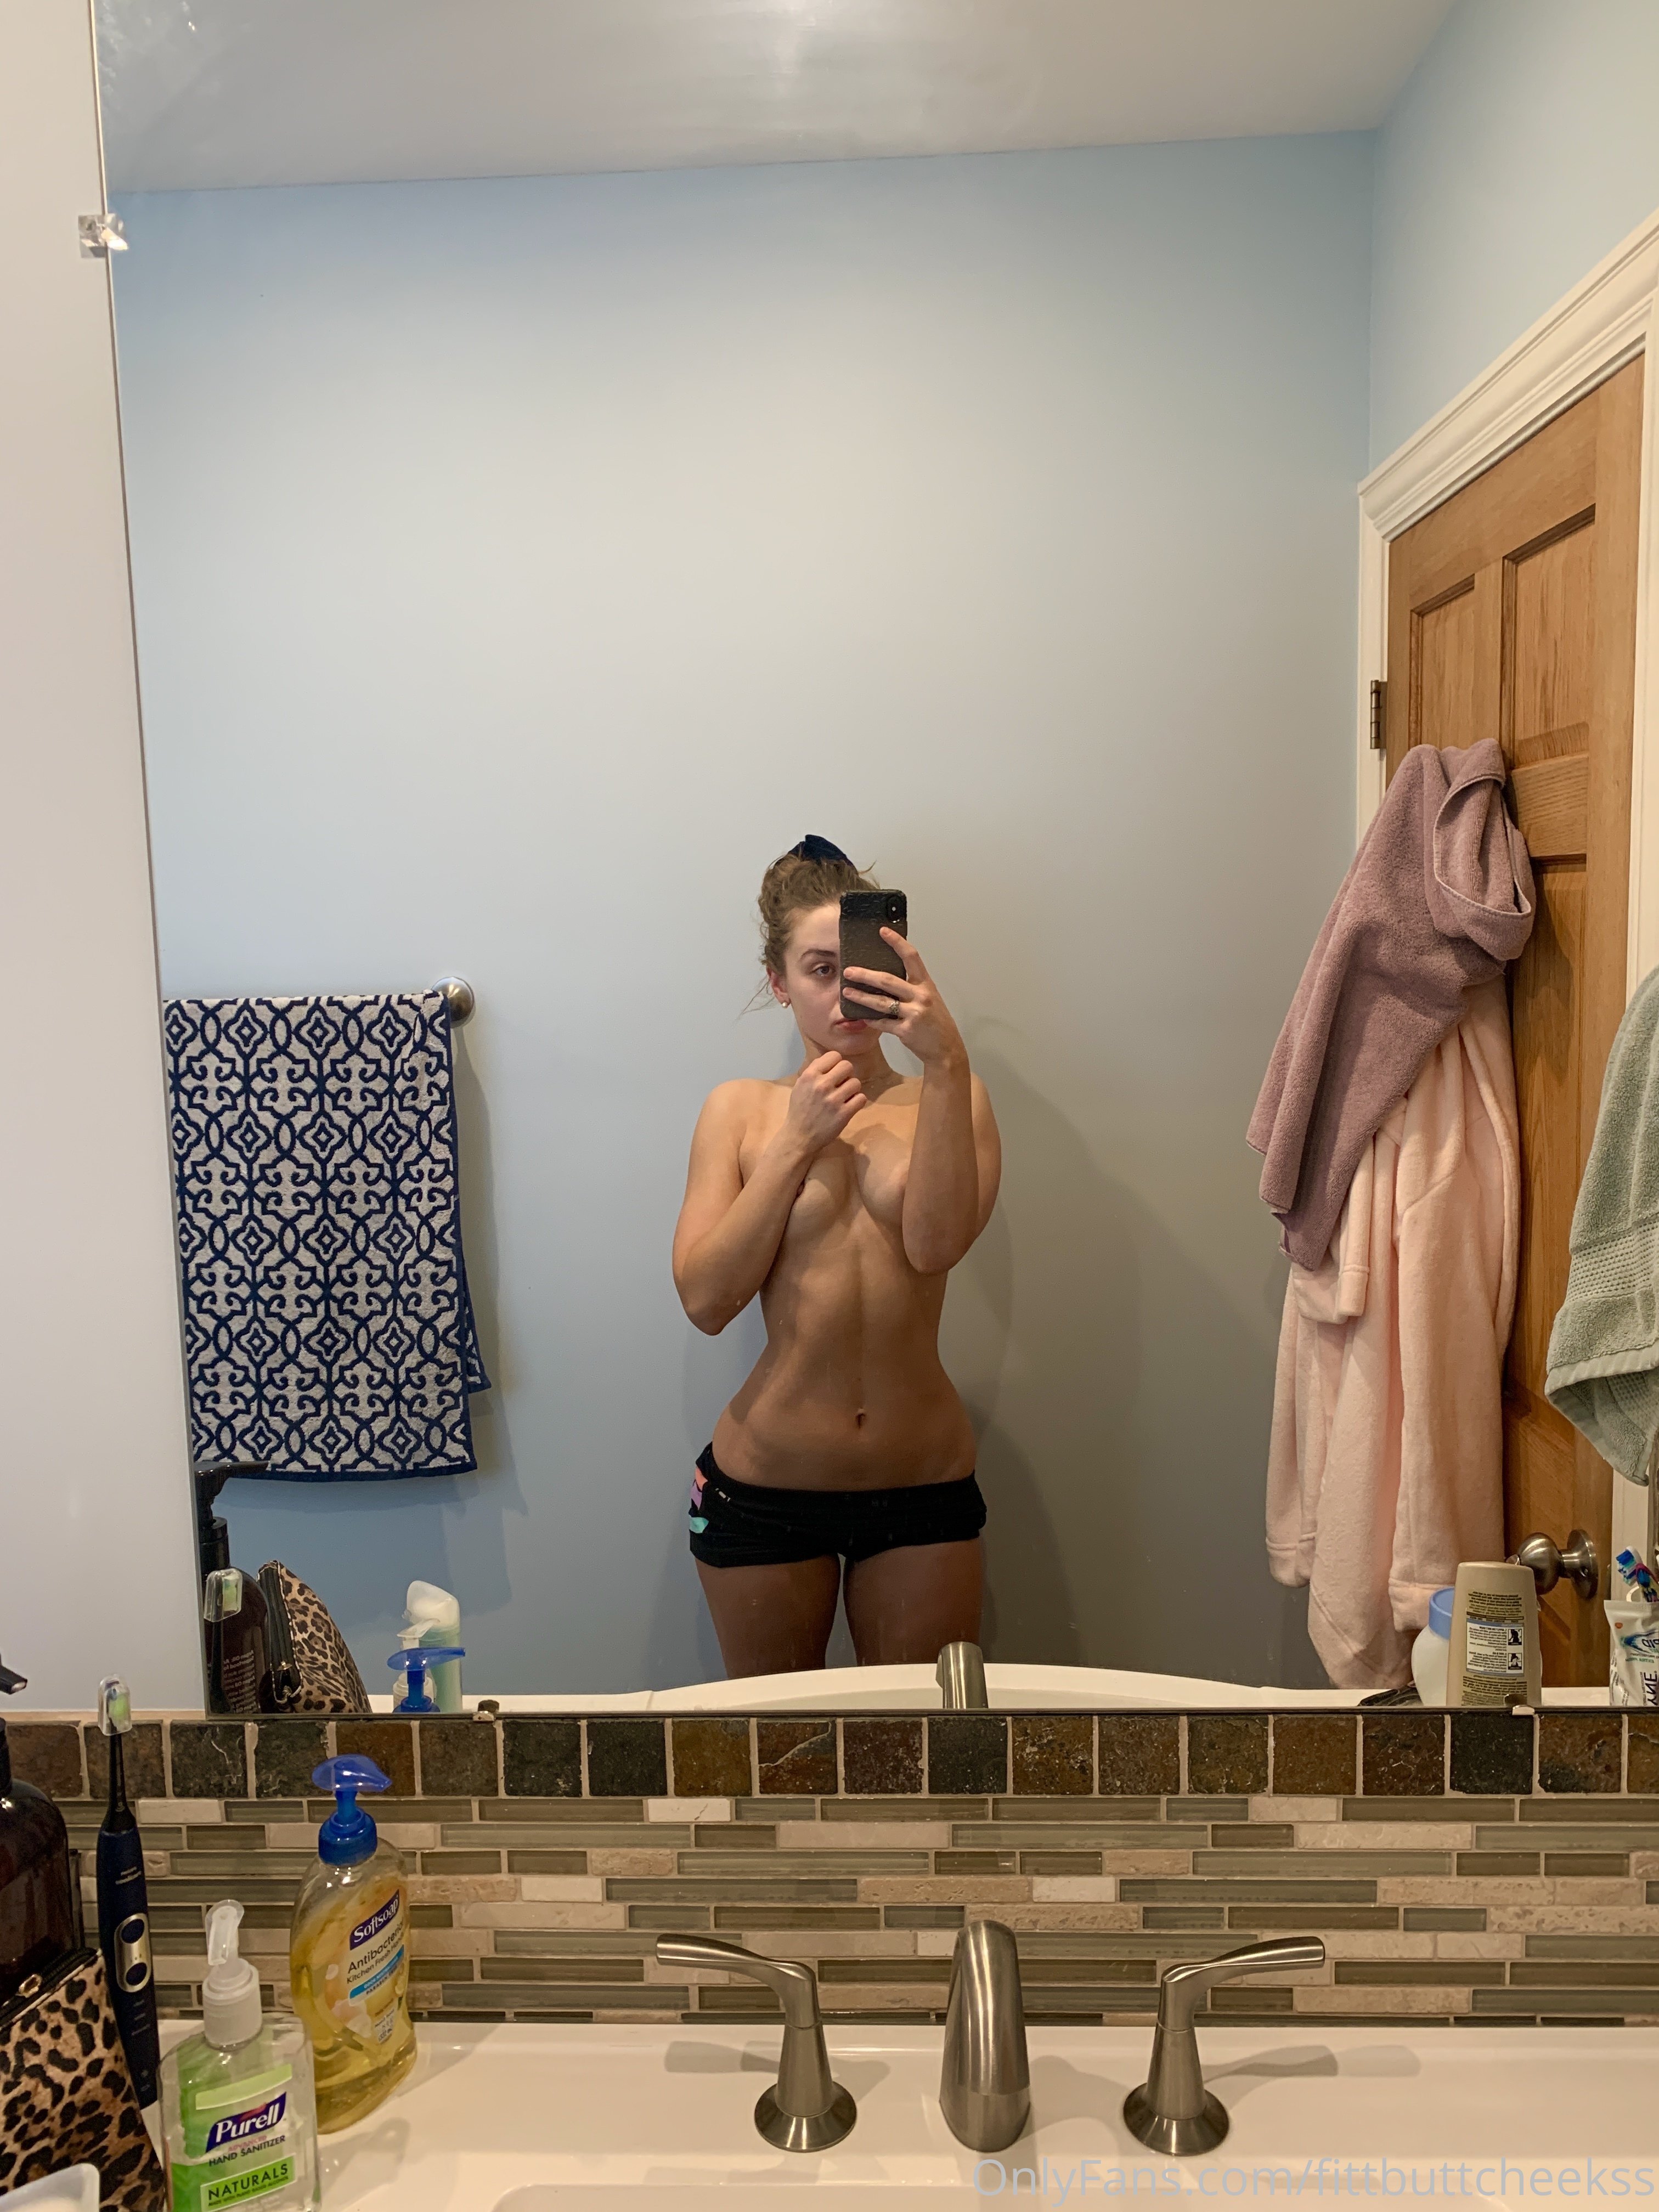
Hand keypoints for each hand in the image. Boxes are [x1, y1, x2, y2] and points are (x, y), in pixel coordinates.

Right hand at [782, 1051, 867, 1154]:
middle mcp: (821, 1085)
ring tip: (845, 1097)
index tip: (834, 1073)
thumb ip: (815, 1072)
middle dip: (846, 1075)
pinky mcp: (844, 1114)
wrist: (799, 1137)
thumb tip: (831, 1061)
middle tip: (841, 1085)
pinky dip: (857, 1101)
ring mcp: (833, 1100)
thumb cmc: (800, 1110)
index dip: (836, 1064)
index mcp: (809, 1075)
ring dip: (852, 1089)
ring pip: (856, 1082)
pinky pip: (861, 1098)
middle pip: (847, 1066)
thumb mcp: (800, 1086)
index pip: (834, 1055)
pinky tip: (850, 1106)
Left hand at [842, 930, 966, 1069]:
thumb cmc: (935, 1021)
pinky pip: (883, 1023)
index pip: (911, 957)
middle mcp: (921, 996)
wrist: (946, 1047)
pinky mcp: (906, 1031)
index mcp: (926, 984)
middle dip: (865, 975)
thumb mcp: (929, 998)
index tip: (883, 931)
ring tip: (847, 992)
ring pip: (881, 1002)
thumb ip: (911, 986)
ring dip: (861, 997)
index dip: (897, 942)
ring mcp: (914, 1014)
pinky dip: (871, 1020)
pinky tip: (862, 1017)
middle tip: (849, 970)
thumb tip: (885, 977)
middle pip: (888, 980)